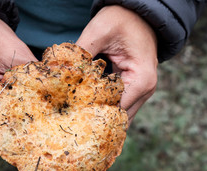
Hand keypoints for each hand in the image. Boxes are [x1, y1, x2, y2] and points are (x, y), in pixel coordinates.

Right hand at [0, 14, 36, 138]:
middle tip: (40, 129)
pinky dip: (1, 116)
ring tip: (31, 122)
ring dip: (8, 124)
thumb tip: (52, 99)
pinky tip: (18, 112)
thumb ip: (33, 80)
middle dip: (16, 129)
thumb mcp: (16, 54)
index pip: (1, 120)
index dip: (24, 123)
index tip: (44, 126)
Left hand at [76, 6, 157, 124]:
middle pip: (120, 117)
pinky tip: (87, 106)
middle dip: (97, 119)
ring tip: (78, 117)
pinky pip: (119, 104)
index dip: (95, 115)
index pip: (117, 110)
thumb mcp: (99, 31)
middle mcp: (145, 90)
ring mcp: (141, 91)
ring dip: (101, 114)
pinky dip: (104, 106)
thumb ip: (81, 53)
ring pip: (119, 113)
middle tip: (73, 122)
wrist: (137, 13)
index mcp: (141, 80)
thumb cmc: (121, 19)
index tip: (74, 117)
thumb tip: (62, 72)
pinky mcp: (134, 88)